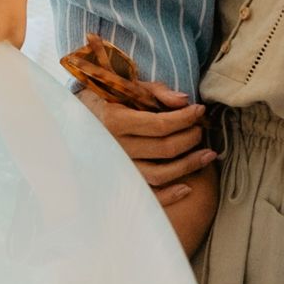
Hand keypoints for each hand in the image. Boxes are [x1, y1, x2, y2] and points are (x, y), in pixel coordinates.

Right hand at [75, 82, 216, 204]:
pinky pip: (147, 194)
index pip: (160, 124)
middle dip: (191, 138)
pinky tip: (187, 187)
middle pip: (164, 149)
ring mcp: (117, 168)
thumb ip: (157, 92)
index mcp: (115, 120)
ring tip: (208, 155)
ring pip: (159, 174)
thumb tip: (184, 100)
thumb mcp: (130, 88)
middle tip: (201, 129)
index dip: (185, 118)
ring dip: (188, 166)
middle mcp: (115, 147)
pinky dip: (169, 195)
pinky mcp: (120, 182)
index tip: (199, 110)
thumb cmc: (110, 100)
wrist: (76, 119)